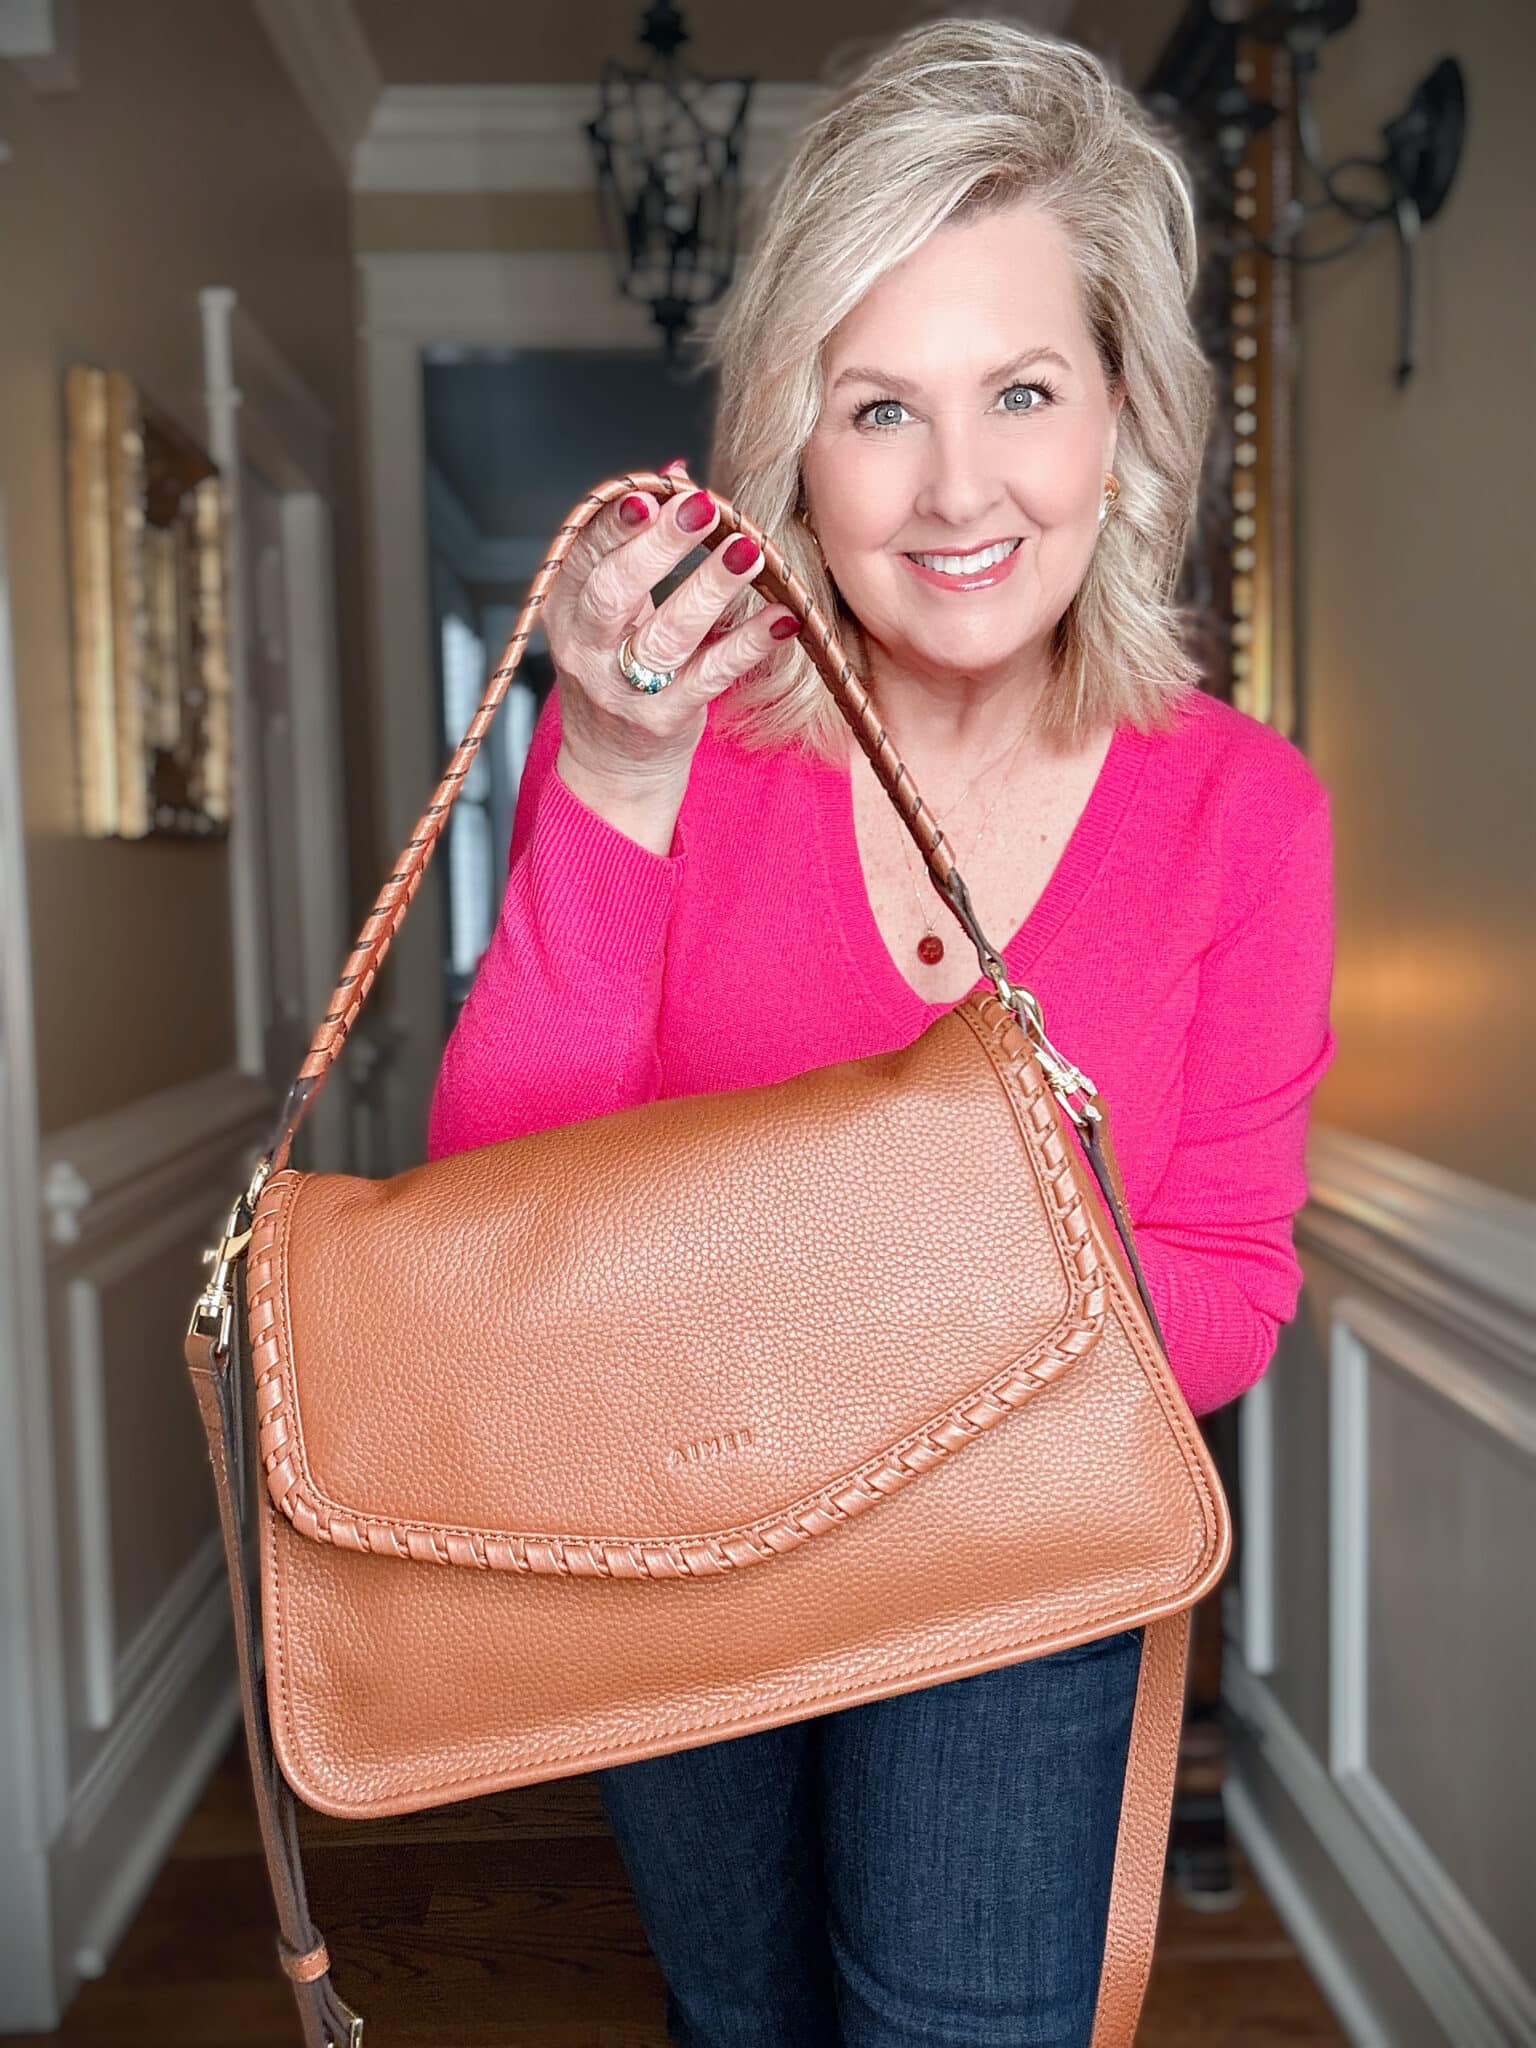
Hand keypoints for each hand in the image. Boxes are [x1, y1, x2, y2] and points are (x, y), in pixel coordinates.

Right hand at [544, 461, 802, 805]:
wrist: (612, 767)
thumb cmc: (618, 669)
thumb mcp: (613, 607)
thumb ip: (638, 542)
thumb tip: (676, 473)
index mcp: (565, 607)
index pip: (585, 554)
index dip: (615, 521)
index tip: (651, 491)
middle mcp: (585, 648)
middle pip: (613, 592)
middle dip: (659, 547)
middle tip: (705, 508)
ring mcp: (621, 689)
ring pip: (664, 636)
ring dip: (709, 589)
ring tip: (749, 551)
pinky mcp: (661, 721)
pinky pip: (708, 679)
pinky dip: (746, 646)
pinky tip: (779, 619)